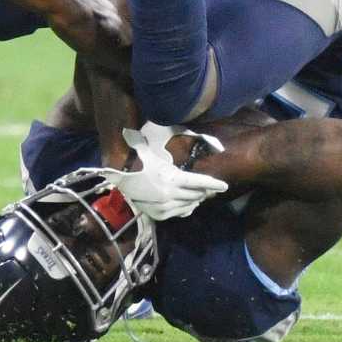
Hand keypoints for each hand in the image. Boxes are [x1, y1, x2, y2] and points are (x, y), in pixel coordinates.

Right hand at [101, 123, 226, 220]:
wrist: (116, 186)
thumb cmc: (132, 165)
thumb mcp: (146, 153)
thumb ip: (155, 141)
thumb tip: (151, 126)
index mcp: (171, 177)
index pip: (198, 181)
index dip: (213, 183)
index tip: (224, 186)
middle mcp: (170, 193)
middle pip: (196, 194)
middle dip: (204, 191)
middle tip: (210, 189)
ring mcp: (165, 205)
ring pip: (189, 205)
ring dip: (196, 200)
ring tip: (199, 196)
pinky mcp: (160, 214)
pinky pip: (180, 213)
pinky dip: (186, 209)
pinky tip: (188, 204)